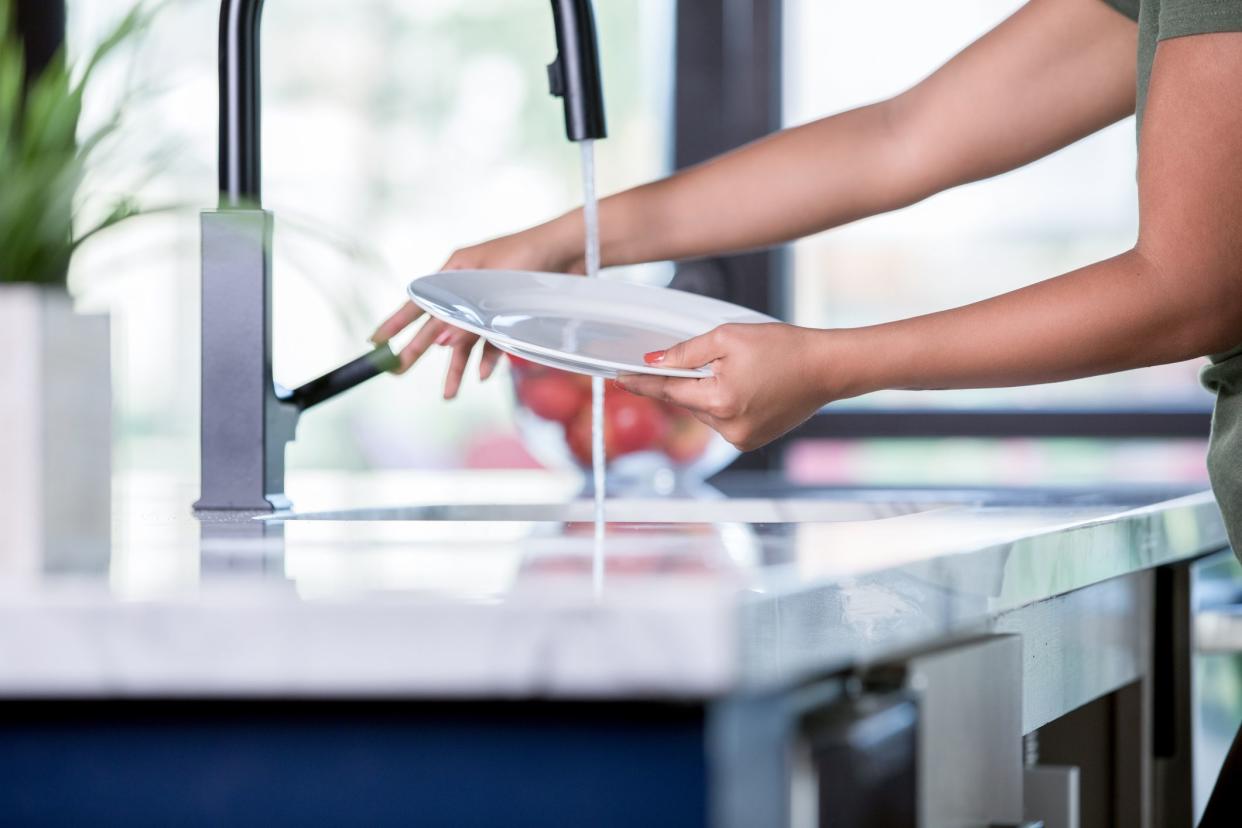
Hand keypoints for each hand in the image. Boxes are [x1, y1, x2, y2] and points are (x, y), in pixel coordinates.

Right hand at [371, 223, 584, 398]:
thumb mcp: (493, 287)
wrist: (572, 248)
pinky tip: (485, 375)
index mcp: (456, 271)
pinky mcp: (510, 311)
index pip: (417, 301)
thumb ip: (467, 317)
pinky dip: (489, 357)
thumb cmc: (530, 256)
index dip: (395, 324)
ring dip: (458, 366)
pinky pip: (492, 340)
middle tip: (399, 373)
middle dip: (420, 352)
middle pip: (439, 326)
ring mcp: (488, 301)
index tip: (374, 343)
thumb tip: (440, 343)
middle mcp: (468, 287)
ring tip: (449, 394)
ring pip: (466, 339)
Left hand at [615, 323, 846, 451]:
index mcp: (720, 400)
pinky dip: (725, 403)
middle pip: (687, 402)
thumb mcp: (728, 338)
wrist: (827, 368)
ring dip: (709, 392)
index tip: (618, 378)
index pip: (668, 392)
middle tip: (716, 359)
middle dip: (690, 381)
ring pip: (705, 412)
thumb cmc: (783, 347)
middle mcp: (727, 427)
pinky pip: (723, 420)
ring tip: (744, 371)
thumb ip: (686, 352)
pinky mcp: (752, 441)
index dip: (641, 384)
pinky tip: (748, 387)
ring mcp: (741, 438)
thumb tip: (654, 362)